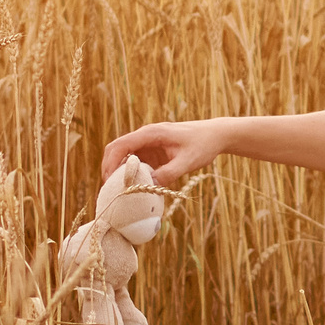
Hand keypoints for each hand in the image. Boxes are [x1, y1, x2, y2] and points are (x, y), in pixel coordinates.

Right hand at [102, 119, 227, 186]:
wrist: (215, 135)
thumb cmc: (203, 145)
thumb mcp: (188, 161)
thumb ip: (169, 173)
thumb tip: (149, 186)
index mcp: (151, 133)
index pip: (121, 145)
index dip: (110, 162)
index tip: (108, 181)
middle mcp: (146, 136)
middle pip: (117, 150)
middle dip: (110, 168)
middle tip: (110, 190)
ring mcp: (148, 143)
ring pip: (126, 157)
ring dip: (120, 172)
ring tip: (120, 192)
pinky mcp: (153, 151)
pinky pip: (137, 162)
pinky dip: (133, 174)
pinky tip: (136, 188)